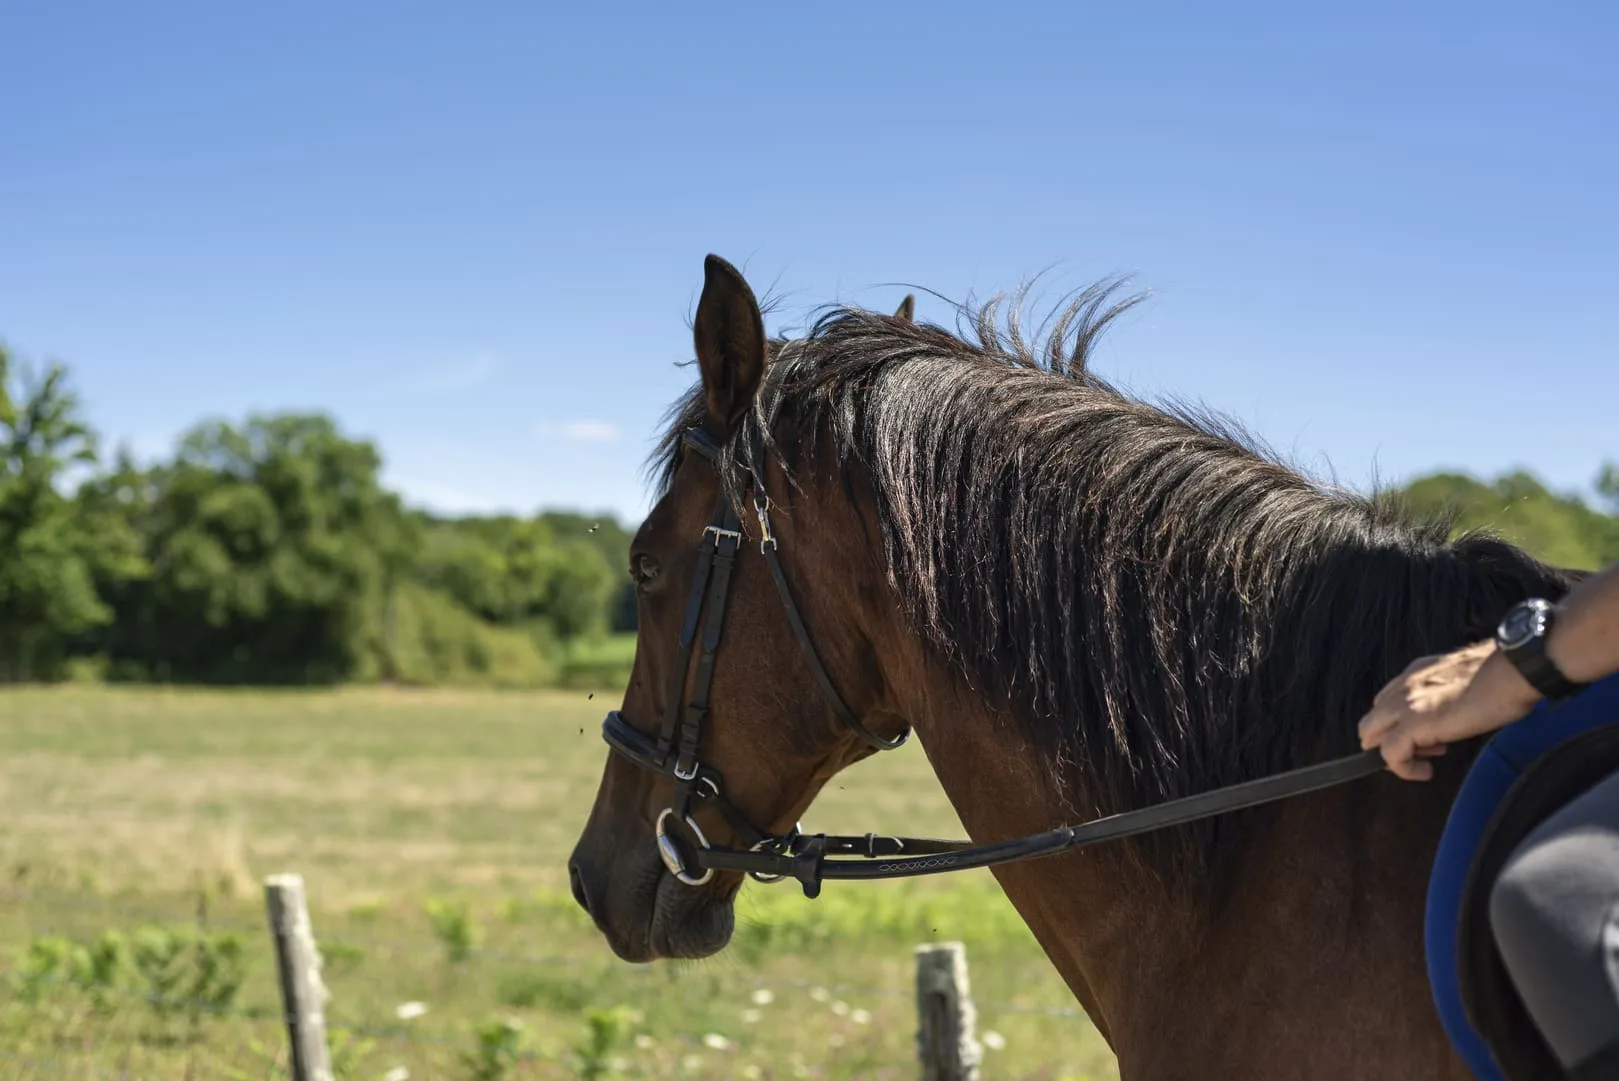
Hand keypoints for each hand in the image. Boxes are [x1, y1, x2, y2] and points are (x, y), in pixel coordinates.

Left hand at [1357, 640, 1542, 780]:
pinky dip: (1403, 769)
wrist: (1513, 669)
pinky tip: (1426, 772)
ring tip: (1428, 760)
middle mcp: (1403, 686)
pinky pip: (1389, 754)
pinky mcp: (1412, 723)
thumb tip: (1451, 714)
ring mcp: (1404, 704)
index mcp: (1415, 674)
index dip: (1400, 725)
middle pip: (1371, 721)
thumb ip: (1445, 694)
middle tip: (1423, 753)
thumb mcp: (1463, 681)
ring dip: (1395, 754)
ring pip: (1370, 736)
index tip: (1429, 738)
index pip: (1386, 703)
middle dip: (1389, 742)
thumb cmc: (1504, 676)